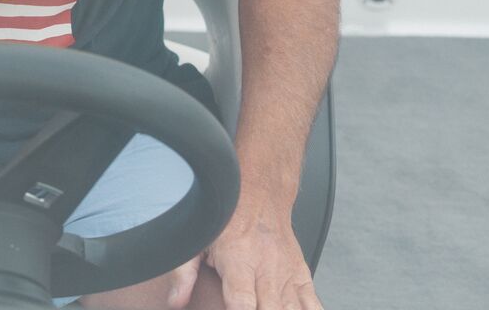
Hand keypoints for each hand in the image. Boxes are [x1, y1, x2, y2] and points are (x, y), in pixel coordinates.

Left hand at [167, 207, 320, 309]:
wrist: (260, 190)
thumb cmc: (226, 215)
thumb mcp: (197, 239)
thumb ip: (184, 272)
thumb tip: (175, 301)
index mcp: (239, 260)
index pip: (242, 302)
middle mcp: (266, 268)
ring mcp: (287, 273)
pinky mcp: (301, 275)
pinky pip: (313, 303)